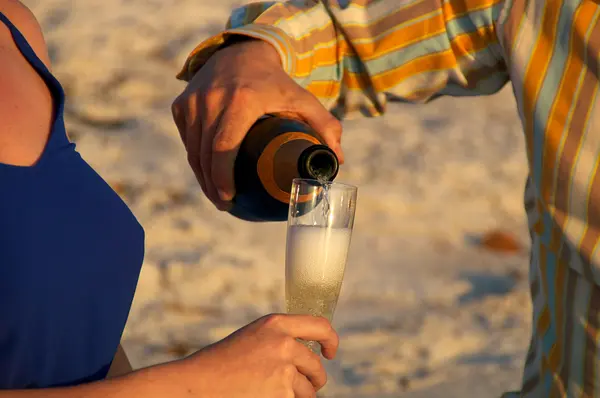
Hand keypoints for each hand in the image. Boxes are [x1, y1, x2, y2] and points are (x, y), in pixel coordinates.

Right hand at [171, 39, 343, 209]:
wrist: (242, 52)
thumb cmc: (275, 83)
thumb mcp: (303, 99)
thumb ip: (325, 126)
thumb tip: (337, 160)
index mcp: (242, 100)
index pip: (224, 147)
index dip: (222, 178)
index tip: (228, 199)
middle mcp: (212, 99)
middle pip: (205, 154)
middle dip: (212, 186)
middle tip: (225, 204)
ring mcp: (193, 101)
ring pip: (192, 150)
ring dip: (201, 177)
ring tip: (216, 194)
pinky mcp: (181, 104)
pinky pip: (187, 140)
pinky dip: (195, 158)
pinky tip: (206, 173)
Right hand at [179, 314, 338, 397]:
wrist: (197, 385)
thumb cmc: (221, 364)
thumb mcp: (252, 338)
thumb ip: (279, 339)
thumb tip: (309, 352)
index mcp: (275, 324)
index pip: (320, 325)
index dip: (331, 340)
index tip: (329, 352)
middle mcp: (283, 343)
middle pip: (316, 365)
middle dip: (313, 379)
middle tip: (299, 386)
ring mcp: (284, 370)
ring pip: (309, 390)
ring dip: (297, 396)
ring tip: (269, 392)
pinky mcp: (282, 394)